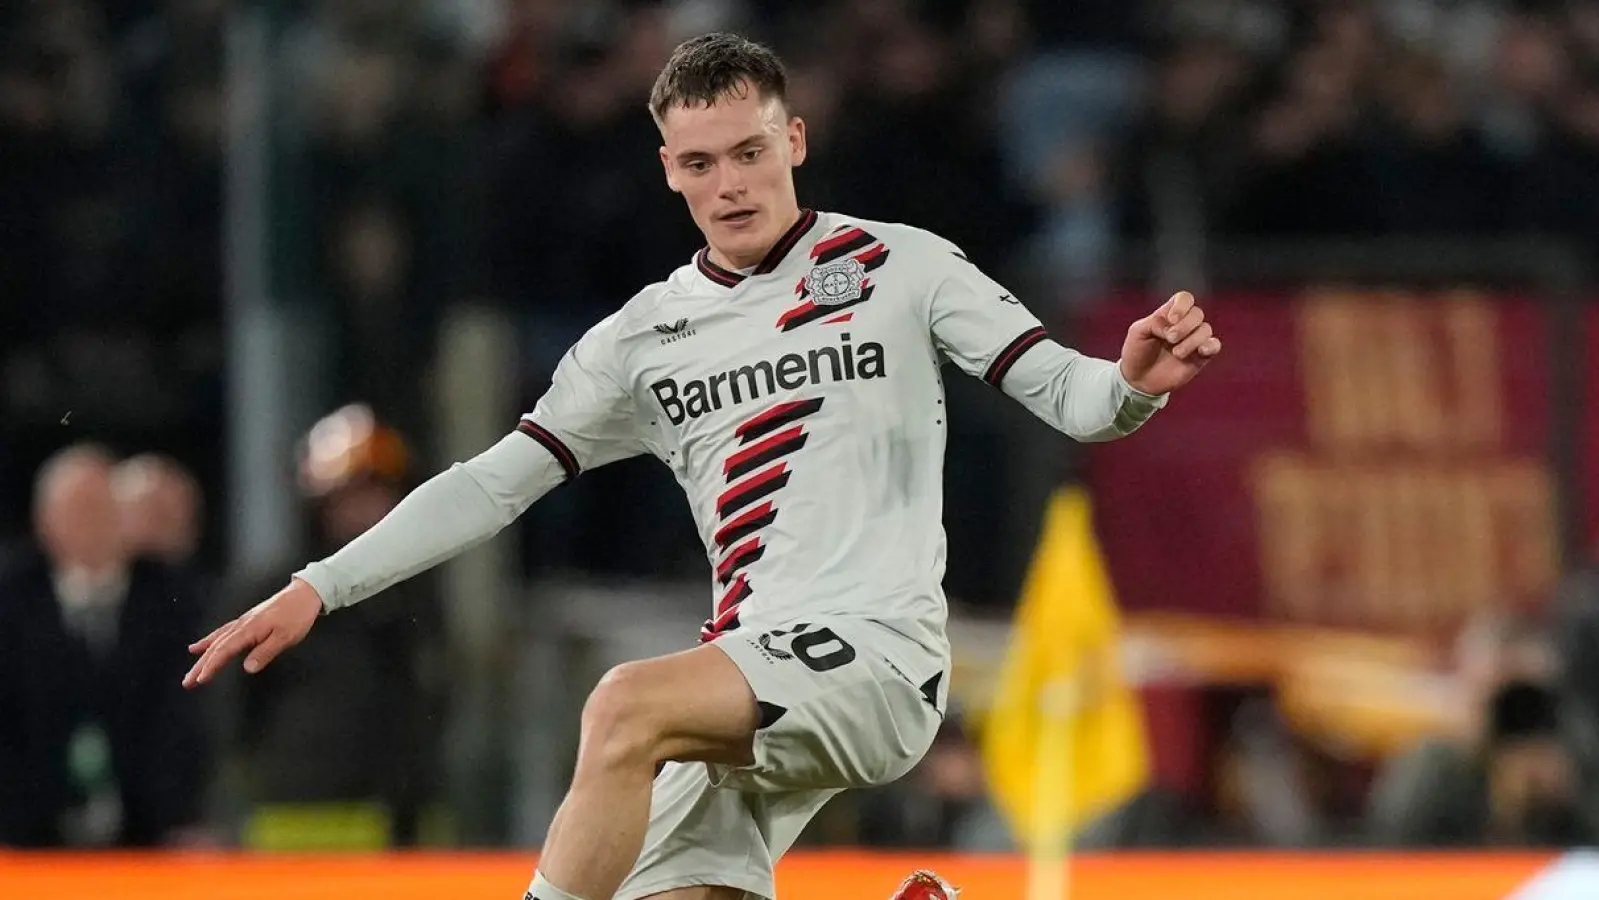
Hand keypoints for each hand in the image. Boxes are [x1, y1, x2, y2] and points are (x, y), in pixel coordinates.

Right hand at [182, 577, 322, 687]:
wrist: (304, 593)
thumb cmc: (297, 615)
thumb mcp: (286, 637)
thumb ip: (266, 652)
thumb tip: (247, 668)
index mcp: (250, 630)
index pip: (225, 650)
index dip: (212, 666)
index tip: (199, 680)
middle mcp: (242, 625)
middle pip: (216, 647)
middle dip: (200, 666)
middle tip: (187, 682)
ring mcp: (243, 622)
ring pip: (217, 641)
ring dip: (202, 657)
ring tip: (191, 671)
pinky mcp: (247, 620)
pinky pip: (222, 632)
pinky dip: (209, 640)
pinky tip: (201, 646)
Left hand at [1118, 291, 1221, 395]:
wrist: (1138, 379)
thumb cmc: (1136, 351)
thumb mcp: (1138, 332)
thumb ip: (1154, 322)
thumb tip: (1172, 324)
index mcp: (1169, 314)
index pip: (1185, 299)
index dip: (1181, 306)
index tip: (1171, 319)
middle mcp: (1184, 324)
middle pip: (1197, 313)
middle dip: (1184, 326)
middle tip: (1170, 339)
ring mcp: (1193, 340)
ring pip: (1206, 329)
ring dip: (1191, 340)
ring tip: (1176, 353)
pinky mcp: (1200, 356)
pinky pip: (1214, 345)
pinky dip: (1210, 346)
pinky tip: (1201, 351)